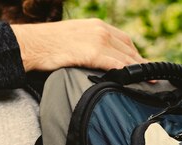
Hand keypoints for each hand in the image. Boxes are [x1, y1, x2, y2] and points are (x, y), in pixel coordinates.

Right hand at [11, 19, 144, 71]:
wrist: (31, 44)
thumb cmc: (45, 46)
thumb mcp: (71, 39)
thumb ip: (85, 46)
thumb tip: (91, 61)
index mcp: (96, 25)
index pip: (123, 40)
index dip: (135, 54)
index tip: (141, 66)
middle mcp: (100, 30)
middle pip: (129, 48)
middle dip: (141, 63)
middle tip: (150, 77)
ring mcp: (98, 40)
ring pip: (127, 56)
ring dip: (140, 70)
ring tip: (150, 82)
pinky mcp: (93, 52)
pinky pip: (118, 64)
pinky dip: (130, 73)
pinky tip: (137, 81)